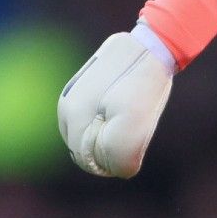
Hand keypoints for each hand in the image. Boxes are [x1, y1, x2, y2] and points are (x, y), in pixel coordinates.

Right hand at [57, 32, 173, 177]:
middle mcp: (65, 107)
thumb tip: (121, 171)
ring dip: (105, 133)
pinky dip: (104, 119)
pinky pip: (89, 116)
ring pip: (85, 133)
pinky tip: (123, 105)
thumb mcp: (136, 124)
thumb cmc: (144, 86)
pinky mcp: (80, 87)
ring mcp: (71, 95)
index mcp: (74, 117)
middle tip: (134, 131)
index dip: (111, 162)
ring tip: (130, 115)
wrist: (150, 46)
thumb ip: (121, 154)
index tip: (132, 148)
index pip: (87, 160)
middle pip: (83, 148)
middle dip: (107, 148)